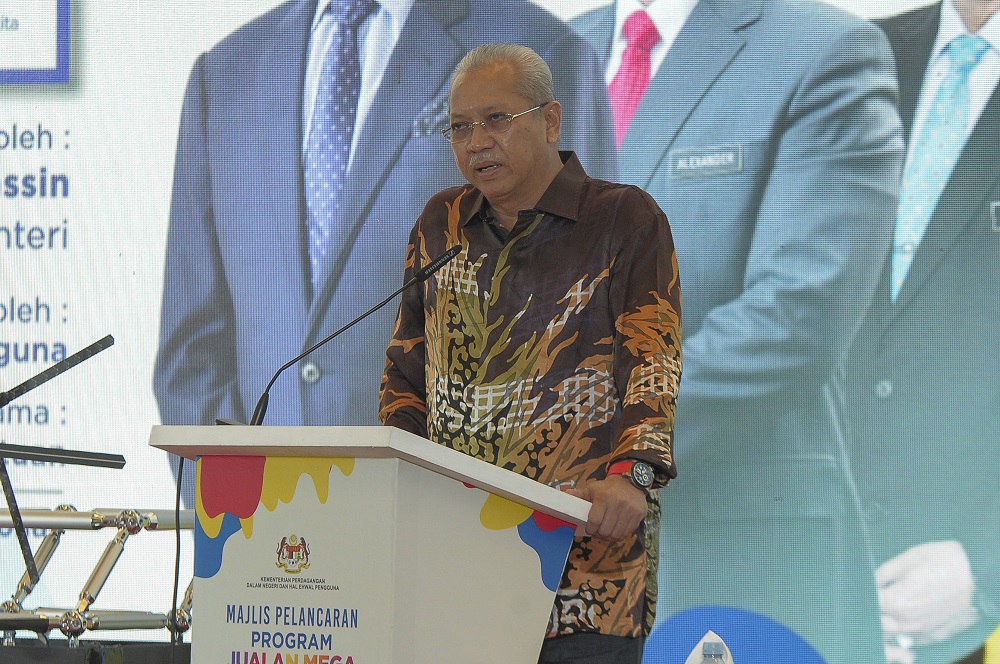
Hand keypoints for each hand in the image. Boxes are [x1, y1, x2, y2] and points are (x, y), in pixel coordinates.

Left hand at [567, 474, 646, 540]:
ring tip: (606, 532)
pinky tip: (615, 530)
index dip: (590, 529)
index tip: (589, 528)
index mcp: (604, 497)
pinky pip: (626, 533)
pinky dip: (619, 535)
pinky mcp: (638, 515)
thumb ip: (580, 494)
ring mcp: (629, 510)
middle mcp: (618, 503)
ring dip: (609, 537)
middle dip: (599, 534)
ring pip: (616, 534)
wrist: (631, 482)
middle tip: (597, 532)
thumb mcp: (593, 488)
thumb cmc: (608, 488)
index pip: (594, 521)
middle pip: (605, 530)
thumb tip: (567, 494)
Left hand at [876, 540, 978, 654]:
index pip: (869, 605)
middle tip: (880, 596)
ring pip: (896, 634)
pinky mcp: (938, 636)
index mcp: (897, 602)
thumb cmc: (946, 561)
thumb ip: (885, 572)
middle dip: (876, 611)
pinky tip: (912, 615)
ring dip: (890, 623)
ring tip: (896, 605)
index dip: (865, 595)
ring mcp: (924, 632)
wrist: (981, 574)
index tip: (868, 587)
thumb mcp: (909, 558)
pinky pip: (914, 638)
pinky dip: (908, 630)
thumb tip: (871, 581)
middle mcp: (908, 622)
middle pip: (879, 623)